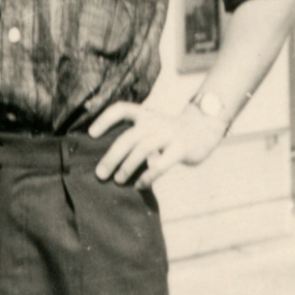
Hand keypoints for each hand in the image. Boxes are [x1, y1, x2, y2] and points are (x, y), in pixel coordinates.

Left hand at [88, 99, 228, 187]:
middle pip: (128, 137)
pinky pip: (162, 163)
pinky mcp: (181, 148)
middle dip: (112, 156)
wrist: (204, 129)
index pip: (121, 109)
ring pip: (143, 149)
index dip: (104, 119)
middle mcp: (154, 122)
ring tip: (117, 180)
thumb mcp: (151, 126)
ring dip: (128, 166)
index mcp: (144, 114)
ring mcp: (168, 134)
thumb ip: (134, 136)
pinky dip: (148, 175)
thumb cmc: (168, 133)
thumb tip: (107, 159)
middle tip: (99, 174)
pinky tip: (139, 185)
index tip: (91, 134)